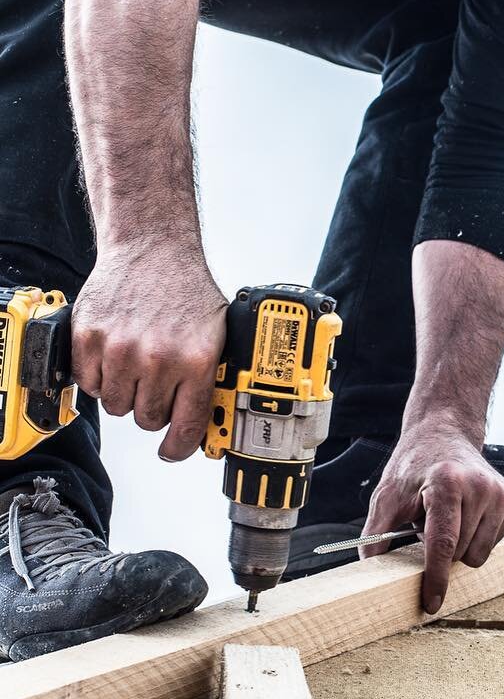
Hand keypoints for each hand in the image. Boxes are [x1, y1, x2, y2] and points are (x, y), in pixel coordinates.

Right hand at [72, 240, 226, 460]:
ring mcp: (120, 348)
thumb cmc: (186, 289)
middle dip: (154, 409)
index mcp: (196, 360)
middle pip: (147, 419)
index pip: (185, 426)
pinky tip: (116, 356)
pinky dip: (101, 377)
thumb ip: (210, 377)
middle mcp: (158, 357)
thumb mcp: (218, 334)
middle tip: (159, 387)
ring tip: (139, 365)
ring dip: (127, 393)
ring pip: (117, 406)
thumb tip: (210, 421)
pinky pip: (89, 384)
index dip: (178, 447)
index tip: (173, 450)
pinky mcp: (88, 337)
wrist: (152, 248)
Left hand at [360, 424, 503, 613]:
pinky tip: (467, 515)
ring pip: (480, 553)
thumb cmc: (414, 467)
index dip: (436, 578)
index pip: (443, 542)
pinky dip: (478, 538)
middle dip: (442, 552)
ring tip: (448, 518)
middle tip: (429, 525)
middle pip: (461, 553)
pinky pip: (495, 543)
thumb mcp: (387, 495)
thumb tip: (368, 571)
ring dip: (461, 546)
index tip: (432, 603)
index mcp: (447, 482)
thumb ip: (375, 534)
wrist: (444, 434)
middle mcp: (480, 485)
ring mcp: (501, 492)